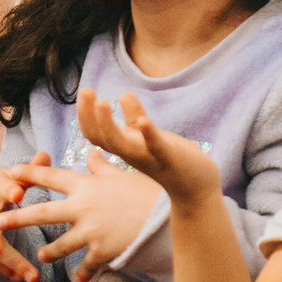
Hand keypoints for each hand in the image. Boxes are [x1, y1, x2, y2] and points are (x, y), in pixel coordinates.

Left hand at [6, 146, 166, 281]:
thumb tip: (92, 152)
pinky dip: (82, 273)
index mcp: (87, 185)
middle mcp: (83, 208)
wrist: (168, 215)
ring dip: (49, 252)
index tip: (10, 172)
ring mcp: (91, 231)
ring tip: (41, 257)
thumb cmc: (148, 190)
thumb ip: (102, 166)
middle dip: (18, 218)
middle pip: (43, 213)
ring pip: (59, 245)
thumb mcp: (124, 173)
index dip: (29, 173)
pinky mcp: (102, 251)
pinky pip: (86, 266)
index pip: (51, 176)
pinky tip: (77, 280)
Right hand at [74, 88, 222, 206]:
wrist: (197, 191)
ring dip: (109, 126)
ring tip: (103, 102)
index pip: (95, 133)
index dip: (86, 114)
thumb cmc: (170, 162)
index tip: (84, 91)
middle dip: (88, 116)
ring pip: (121, 145)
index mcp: (125, 148)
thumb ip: (135, 117)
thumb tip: (123, 95)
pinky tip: (144, 120)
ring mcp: (149, 158)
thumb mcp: (148, 136)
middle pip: (100, 139)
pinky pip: (156, 148)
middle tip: (85, 90)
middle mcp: (131, 154)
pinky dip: (149, 134)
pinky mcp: (171, 159)